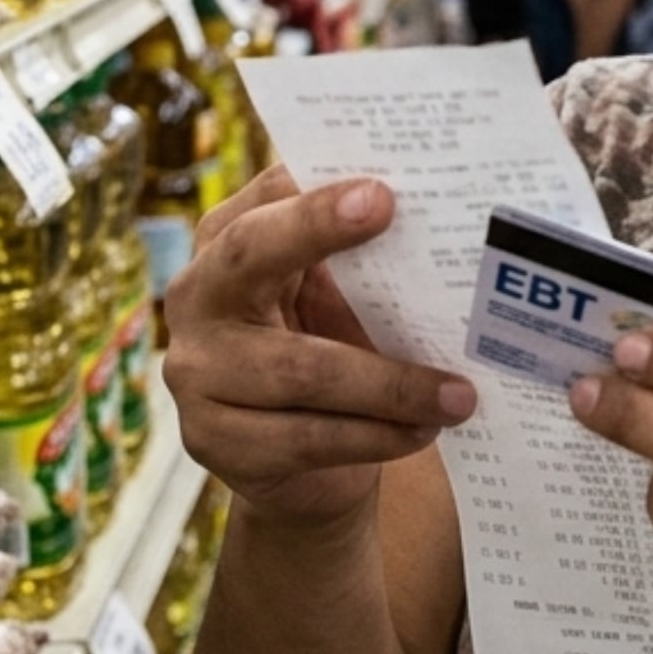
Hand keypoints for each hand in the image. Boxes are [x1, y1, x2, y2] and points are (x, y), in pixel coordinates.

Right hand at [166, 166, 477, 529]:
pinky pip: (305, 437)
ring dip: (391, 384)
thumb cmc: (330, 348)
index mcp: (226, 239)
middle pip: (252, 253)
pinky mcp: (212, 442)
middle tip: (391, 215)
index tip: (381, 191)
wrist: (303, 462)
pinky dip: (374, 435)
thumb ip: (361, 257)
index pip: (268, 196)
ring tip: (458, 394)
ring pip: (300, 369)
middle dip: (317, 229)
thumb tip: (439, 218)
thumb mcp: (337, 295)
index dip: (317, 193)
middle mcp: (196, 295)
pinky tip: (421, 431)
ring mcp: (194, 372)